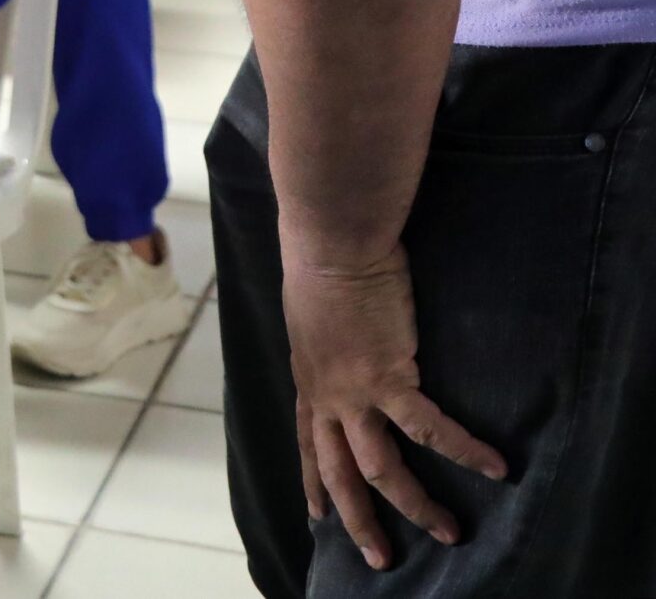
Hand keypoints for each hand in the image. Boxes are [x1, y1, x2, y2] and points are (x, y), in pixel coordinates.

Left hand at [283, 244, 506, 570]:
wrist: (331, 244)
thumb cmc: (323, 268)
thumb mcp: (314, 320)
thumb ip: (329, 349)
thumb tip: (342, 352)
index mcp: (308, 382)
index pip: (305, 444)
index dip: (313, 482)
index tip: (316, 515)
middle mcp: (325, 396)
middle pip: (338, 473)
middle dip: (357, 520)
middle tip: (380, 558)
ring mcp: (353, 392)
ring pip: (380, 468)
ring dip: (416, 506)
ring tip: (450, 532)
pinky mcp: (388, 378)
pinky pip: (430, 429)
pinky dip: (465, 451)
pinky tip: (496, 467)